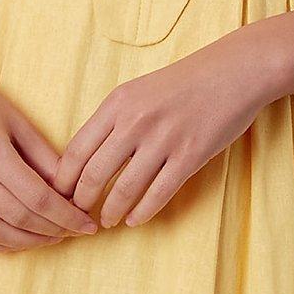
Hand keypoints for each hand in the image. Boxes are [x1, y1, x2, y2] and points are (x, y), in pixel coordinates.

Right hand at [0, 49, 96, 251]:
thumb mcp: (17, 120)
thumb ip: (45, 158)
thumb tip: (71, 191)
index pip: (38, 198)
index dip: (67, 216)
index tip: (86, 224)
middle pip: (19, 219)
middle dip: (53, 231)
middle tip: (74, 232)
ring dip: (28, 243)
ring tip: (50, 237)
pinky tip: (18, 239)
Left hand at [55, 36, 272, 228]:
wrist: (234, 71)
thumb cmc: (185, 83)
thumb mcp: (139, 91)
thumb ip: (114, 120)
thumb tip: (89, 158)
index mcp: (117, 104)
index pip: (75, 151)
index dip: (63, 180)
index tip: (59, 196)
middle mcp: (135, 121)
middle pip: (93, 174)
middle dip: (81, 201)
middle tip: (79, 215)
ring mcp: (163, 139)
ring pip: (124, 189)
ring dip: (111, 211)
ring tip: (108, 221)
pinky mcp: (189, 155)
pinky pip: (158, 193)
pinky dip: (142, 212)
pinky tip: (135, 220)